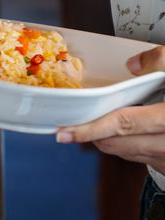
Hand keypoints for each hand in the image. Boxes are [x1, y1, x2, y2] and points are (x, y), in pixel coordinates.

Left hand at [55, 47, 164, 172]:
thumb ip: (161, 60)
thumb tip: (133, 63)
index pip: (124, 124)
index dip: (90, 129)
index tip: (63, 133)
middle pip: (118, 143)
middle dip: (93, 135)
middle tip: (76, 125)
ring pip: (126, 153)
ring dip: (109, 141)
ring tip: (101, 125)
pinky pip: (142, 159)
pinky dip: (129, 147)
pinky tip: (129, 134)